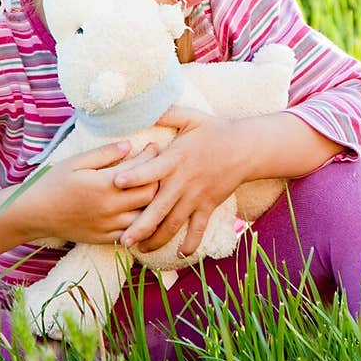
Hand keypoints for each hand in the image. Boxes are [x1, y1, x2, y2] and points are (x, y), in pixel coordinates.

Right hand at [21, 140, 159, 244]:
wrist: (35, 213)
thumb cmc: (54, 182)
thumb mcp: (76, 162)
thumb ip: (104, 154)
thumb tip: (129, 145)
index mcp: (104, 185)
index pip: (142, 170)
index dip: (152, 156)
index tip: (154, 147)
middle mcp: (110, 207)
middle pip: (151, 194)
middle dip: (158, 179)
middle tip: (158, 167)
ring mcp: (108, 226)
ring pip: (145, 216)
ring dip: (152, 203)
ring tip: (152, 188)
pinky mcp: (105, 238)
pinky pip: (132, 233)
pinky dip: (141, 222)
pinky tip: (141, 210)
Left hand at [114, 105, 246, 258]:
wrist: (245, 148)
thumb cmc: (214, 130)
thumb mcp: (190, 117)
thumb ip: (166, 113)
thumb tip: (143, 106)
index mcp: (175, 159)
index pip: (151, 170)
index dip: (134, 176)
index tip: (115, 183)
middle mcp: (183, 181)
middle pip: (159, 208)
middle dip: (140, 226)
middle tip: (123, 240)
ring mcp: (196, 197)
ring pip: (174, 223)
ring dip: (157, 239)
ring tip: (141, 250)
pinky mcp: (208, 205)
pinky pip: (198, 228)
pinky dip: (191, 243)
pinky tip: (180, 255)